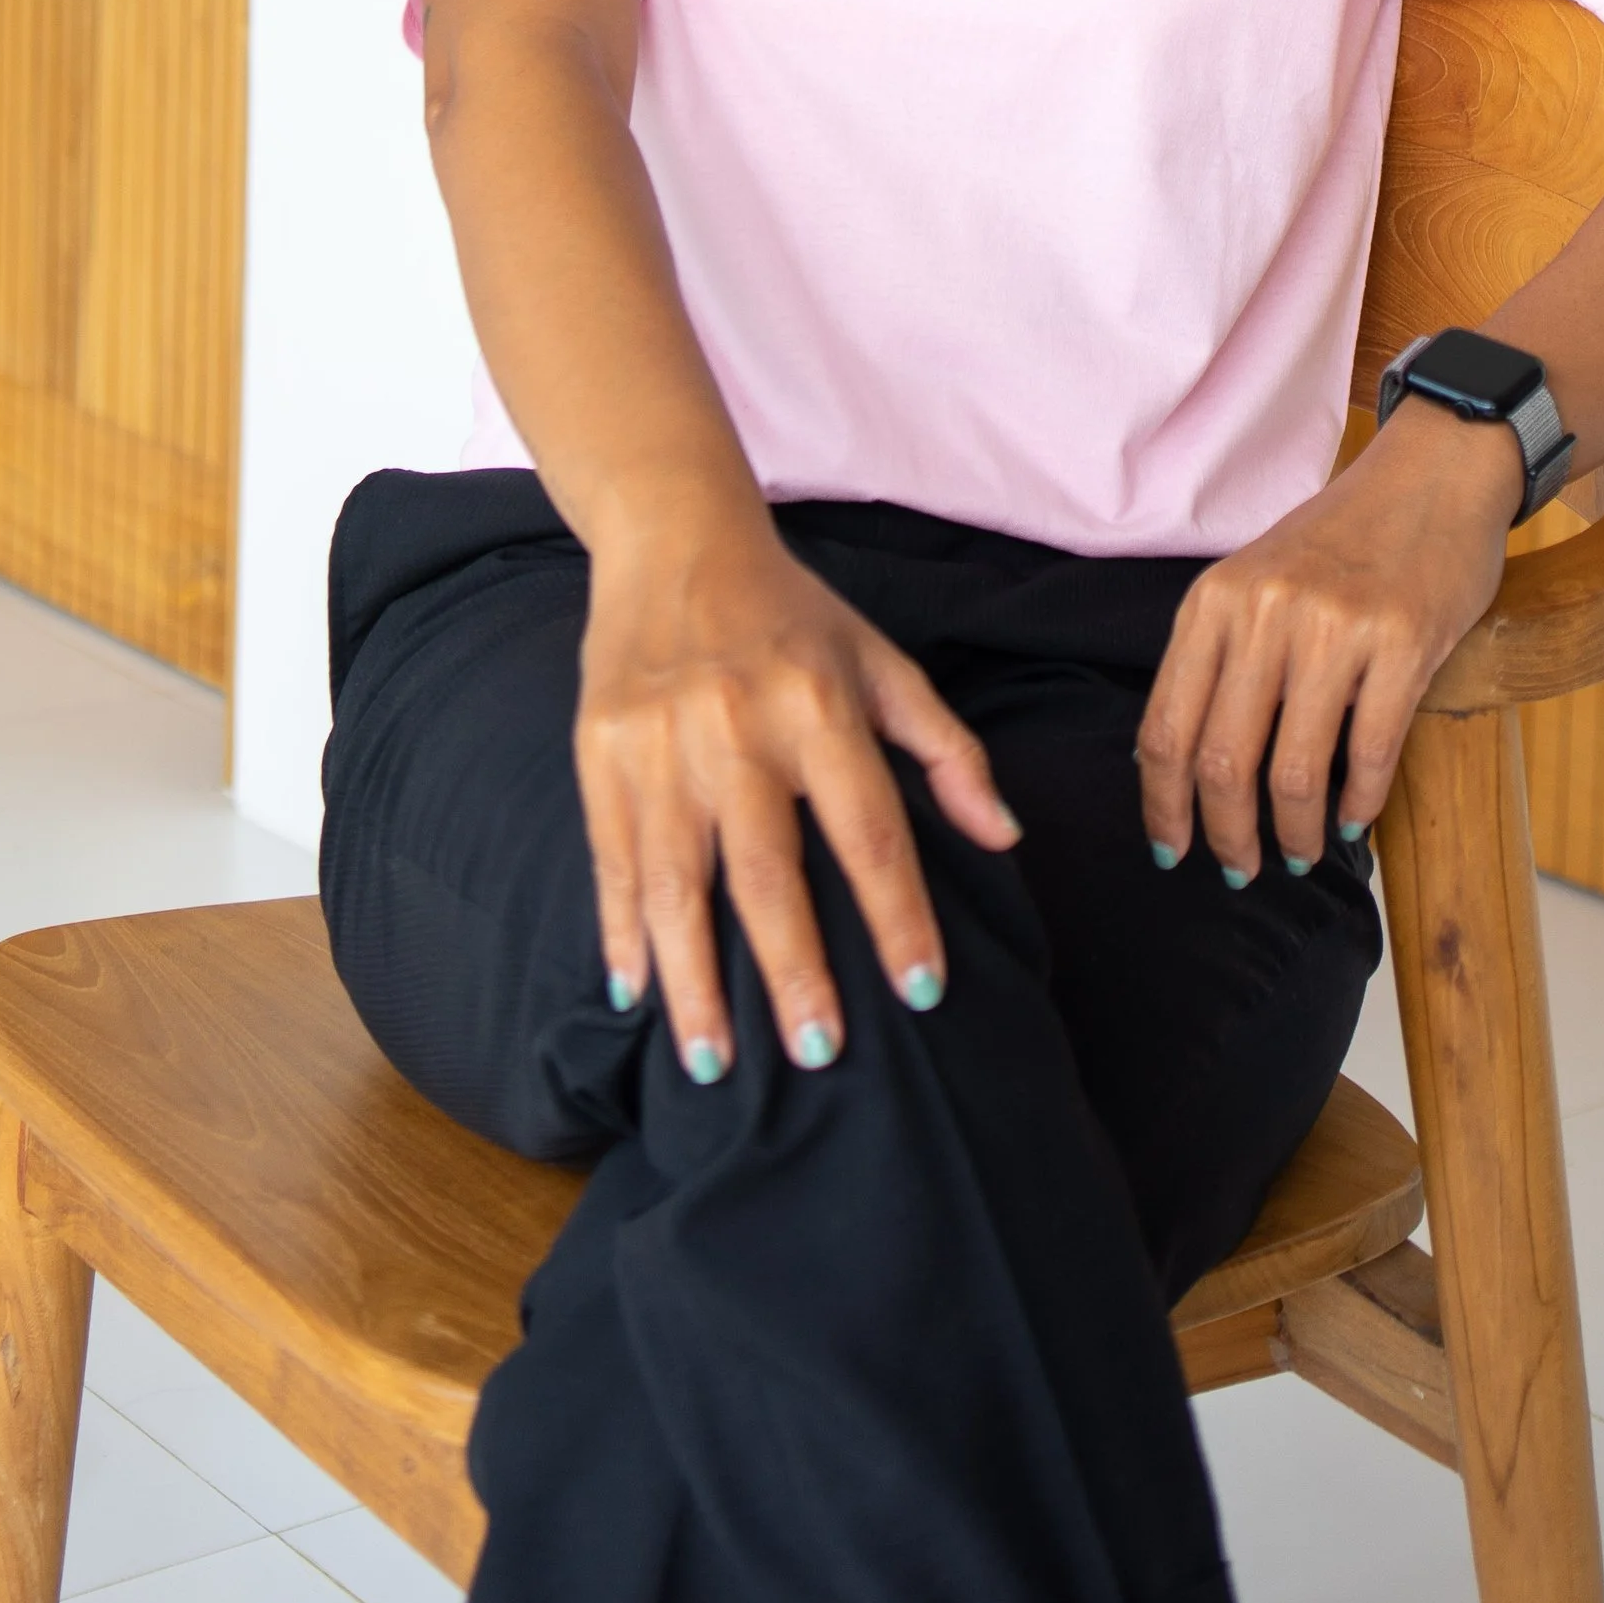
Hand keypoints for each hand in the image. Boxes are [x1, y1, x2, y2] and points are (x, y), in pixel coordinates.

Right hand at [574, 505, 1020, 1079]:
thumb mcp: (882, 660)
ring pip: (676, 882)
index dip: (899, 914)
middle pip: (766, 871)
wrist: (674, 538)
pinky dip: (620, 931)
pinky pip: (612, 859)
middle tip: (819, 1054)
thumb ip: (946, 750)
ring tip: (712, 1064)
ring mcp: (660, 743)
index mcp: (819, 704)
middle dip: (792, 971)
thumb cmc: (793, 614)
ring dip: (694, 980)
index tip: (923, 991)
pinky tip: (634, 993)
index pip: (869, 827)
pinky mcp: (600, 750)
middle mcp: (738, 728)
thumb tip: (1002, 838)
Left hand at [1136, 405, 1519, 876]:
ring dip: (1295, 834)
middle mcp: (1266, 610)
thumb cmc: (1341, 540)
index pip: (1166, 728)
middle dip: (1227, 837)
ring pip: (1294, 770)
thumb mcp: (1256, 582)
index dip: (1163, 806)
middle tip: (1241, 871)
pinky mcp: (1403, 641)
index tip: (1172, 851)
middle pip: (1223, 762)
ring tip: (1302, 854)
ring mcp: (1335, 626)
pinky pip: (1371, 752)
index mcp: (1216, 600)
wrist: (1433, 474)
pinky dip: (1358, 804)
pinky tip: (1353, 822)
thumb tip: (1178, 770)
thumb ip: (1218, 658)